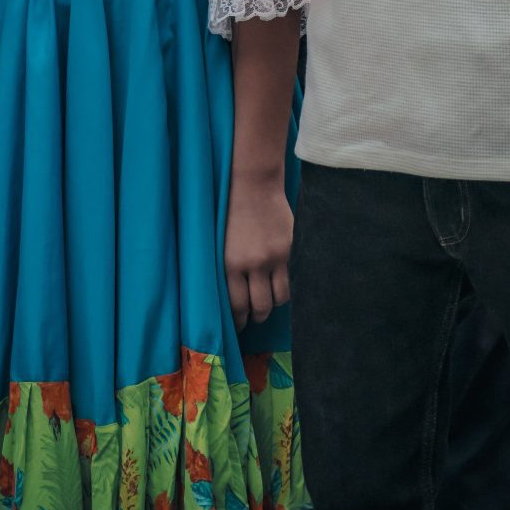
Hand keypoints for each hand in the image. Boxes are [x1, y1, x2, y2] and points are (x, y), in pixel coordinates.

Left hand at [224, 171, 292, 329]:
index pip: (236, 305)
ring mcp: (273, 258)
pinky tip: (277, 287)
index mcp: (229, 263)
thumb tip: (232, 295)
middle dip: (256, 318)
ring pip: (277, 298)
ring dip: (272, 306)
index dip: (239, 321)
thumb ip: (228, 268)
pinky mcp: (288, 250)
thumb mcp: (220, 242)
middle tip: (253, 320)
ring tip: (266, 305)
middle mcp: (252, 264)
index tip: (238, 327)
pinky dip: (284, 288)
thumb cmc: (229, 210)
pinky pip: (289, 280)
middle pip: (259, 307)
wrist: (253, 183)